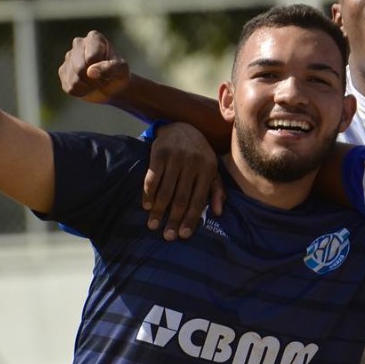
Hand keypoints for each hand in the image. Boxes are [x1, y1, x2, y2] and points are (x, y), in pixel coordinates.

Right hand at [59, 30, 131, 104]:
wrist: (112, 86)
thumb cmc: (118, 74)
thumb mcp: (122, 70)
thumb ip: (110, 68)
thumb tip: (90, 72)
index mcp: (94, 38)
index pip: (92, 57)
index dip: (102, 69)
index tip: (110, 70)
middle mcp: (78, 43)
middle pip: (80, 68)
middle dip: (94, 80)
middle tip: (102, 79)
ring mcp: (68, 57)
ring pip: (74, 79)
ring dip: (88, 87)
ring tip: (95, 82)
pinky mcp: (63, 72)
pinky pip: (69, 88)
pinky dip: (81, 92)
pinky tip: (87, 86)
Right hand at [143, 123, 225, 239]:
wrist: (182, 127)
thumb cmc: (199, 155)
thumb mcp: (212, 169)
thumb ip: (216, 190)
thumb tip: (218, 213)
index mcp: (208, 169)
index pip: (199, 199)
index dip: (191, 219)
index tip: (184, 235)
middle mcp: (192, 163)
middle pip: (181, 198)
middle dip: (173, 220)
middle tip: (167, 236)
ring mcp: (175, 157)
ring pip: (165, 190)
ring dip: (158, 211)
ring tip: (153, 225)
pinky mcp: (159, 153)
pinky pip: (152, 178)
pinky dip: (148, 194)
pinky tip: (146, 206)